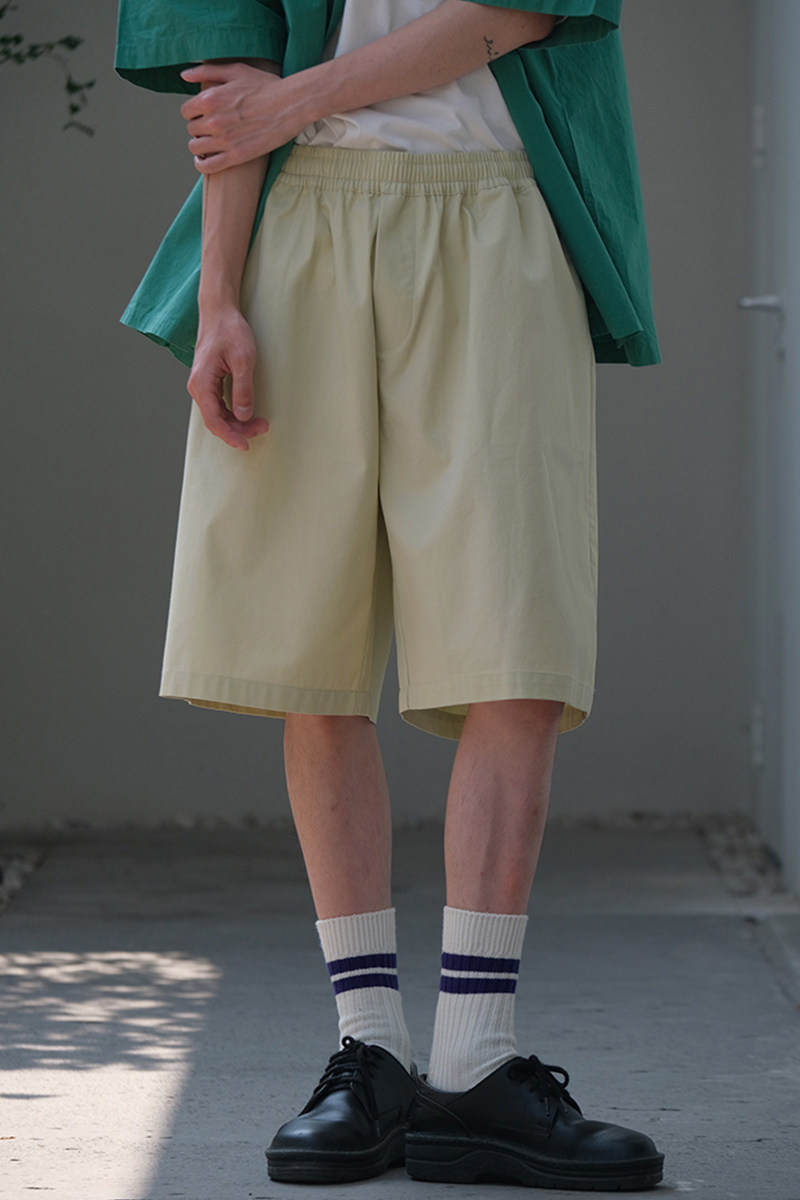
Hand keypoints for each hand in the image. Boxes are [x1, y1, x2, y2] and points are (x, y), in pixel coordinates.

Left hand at [180, 62, 300, 173]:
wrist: (290, 105)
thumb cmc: (266, 86)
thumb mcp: (236, 71)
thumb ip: (207, 70)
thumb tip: (184, 75)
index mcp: (210, 99)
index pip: (186, 111)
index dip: (193, 112)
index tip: (203, 114)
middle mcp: (214, 121)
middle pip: (191, 129)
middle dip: (199, 128)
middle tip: (212, 128)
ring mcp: (224, 141)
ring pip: (195, 148)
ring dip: (199, 146)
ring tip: (209, 143)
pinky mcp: (236, 156)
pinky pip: (207, 167)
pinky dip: (201, 164)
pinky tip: (204, 159)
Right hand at [188, 306, 269, 450]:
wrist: (219, 311)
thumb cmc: (229, 330)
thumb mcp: (242, 359)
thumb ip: (243, 389)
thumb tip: (243, 415)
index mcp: (202, 383)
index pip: (214, 420)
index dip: (230, 435)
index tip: (246, 444)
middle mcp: (198, 387)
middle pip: (216, 420)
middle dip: (239, 429)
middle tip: (263, 427)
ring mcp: (203, 386)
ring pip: (218, 415)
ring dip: (238, 423)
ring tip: (260, 423)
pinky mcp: (209, 383)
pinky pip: (220, 406)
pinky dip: (234, 413)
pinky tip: (248, 414)